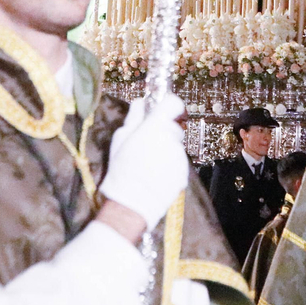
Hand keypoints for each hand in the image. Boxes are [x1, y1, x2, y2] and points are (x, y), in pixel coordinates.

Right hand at [97, 94, 187, 232]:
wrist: (132, 202)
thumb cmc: (122, 170)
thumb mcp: (120, 139)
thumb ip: (134, 117)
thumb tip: (140, 102)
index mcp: (155, 127)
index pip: (173, 103)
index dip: (169, 104)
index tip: (162, 109)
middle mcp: (171, 138)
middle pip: (173, 126)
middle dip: (163, 132)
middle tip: (147, 144)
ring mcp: (180, 156)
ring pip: (175, 146)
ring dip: (166, 150)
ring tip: (149, 164)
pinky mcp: (184, 172)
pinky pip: (178, 162)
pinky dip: (170, 165)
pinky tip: (155, 174)